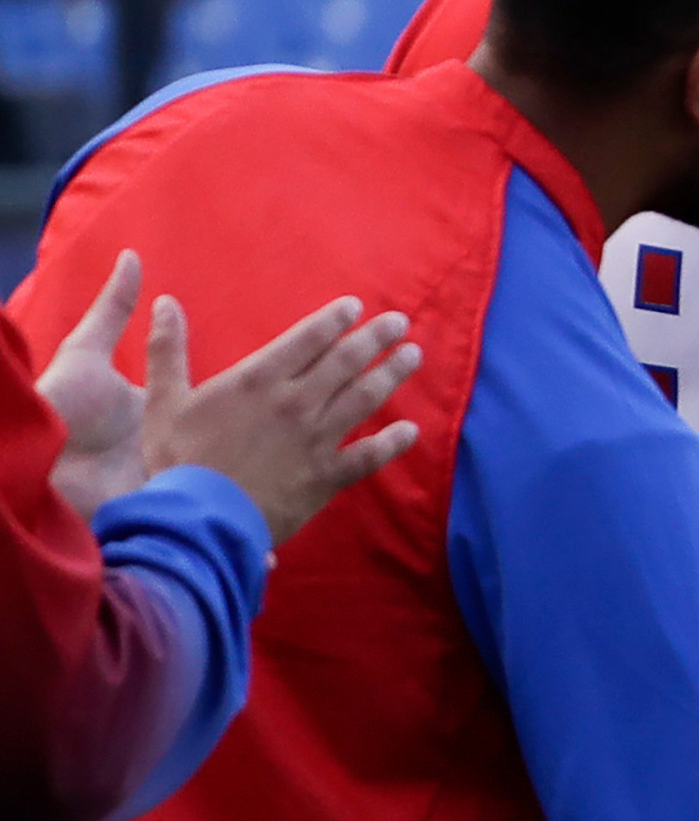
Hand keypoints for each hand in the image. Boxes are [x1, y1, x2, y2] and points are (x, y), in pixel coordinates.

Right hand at [49, 255, 426, 536]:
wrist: (200, 518)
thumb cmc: (177, 459)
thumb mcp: (162, 400)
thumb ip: (167, 350)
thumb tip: (164, 302)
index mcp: (258, 379)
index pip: (307, 338)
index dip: (335, 320)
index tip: (357, 306)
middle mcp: (296, 402)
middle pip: (346, 362)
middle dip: (376, 339)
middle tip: (400, 322)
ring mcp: (317, 439)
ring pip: (364, 399)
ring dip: (392, 375)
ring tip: (414, 355)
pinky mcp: (328, 476)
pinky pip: (369, 456)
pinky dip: (392, 443)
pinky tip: (410, 431)